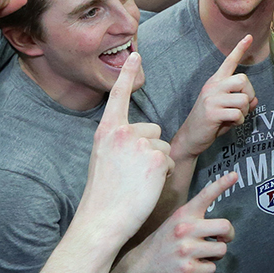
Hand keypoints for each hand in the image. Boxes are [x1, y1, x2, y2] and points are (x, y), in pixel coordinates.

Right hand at [76, 54, 174, 249]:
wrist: (103, 219)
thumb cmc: (103, 195)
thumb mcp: (103, 158)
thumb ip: (119, 141)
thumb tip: (140, 137)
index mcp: (107, 130)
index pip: (119, 97)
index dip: (128, 75)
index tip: (136, 54)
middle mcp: (122, 132)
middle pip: (153, 129)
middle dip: (150, 149)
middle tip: (132, 173)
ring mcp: (140, 144)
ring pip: (163, 147)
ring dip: (158, 164)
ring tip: (138, 181)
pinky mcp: (157, 158)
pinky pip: (170, 161)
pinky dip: (164, 175)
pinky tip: (147, 186)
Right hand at [124, 169, 236, 272]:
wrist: (139, 267)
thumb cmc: (163, 243)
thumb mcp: (174, 222)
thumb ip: (194, 218)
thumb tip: (221, 225)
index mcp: (183, 214)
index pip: (205, 195)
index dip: (221, 184)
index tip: (234, 175)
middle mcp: (185, 229)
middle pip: (225, 226)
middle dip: (228, 235)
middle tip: (221, 239)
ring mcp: (186, 249)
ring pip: (222, 249)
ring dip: (216, 254)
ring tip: (202, 254)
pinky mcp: (187, 269)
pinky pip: (212, 267)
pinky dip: (206, 268)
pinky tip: (194, 265)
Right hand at [173, 35, 257, 159]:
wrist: (191, 137)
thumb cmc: (210, 123)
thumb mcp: (227, 110)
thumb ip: (241, 103)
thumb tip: (254, 100)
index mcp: (215, 82)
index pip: (229, 62)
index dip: (240, 49)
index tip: (249, 37)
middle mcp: (213, 86)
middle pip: (243, 80)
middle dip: (249, 95)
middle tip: (243, 106)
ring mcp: (211, 98)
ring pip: (243, 99)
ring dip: (244, 112)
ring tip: (234, 117)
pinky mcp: (211, 112)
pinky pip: (237, 114)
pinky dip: (238, 121)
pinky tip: (229, 123)